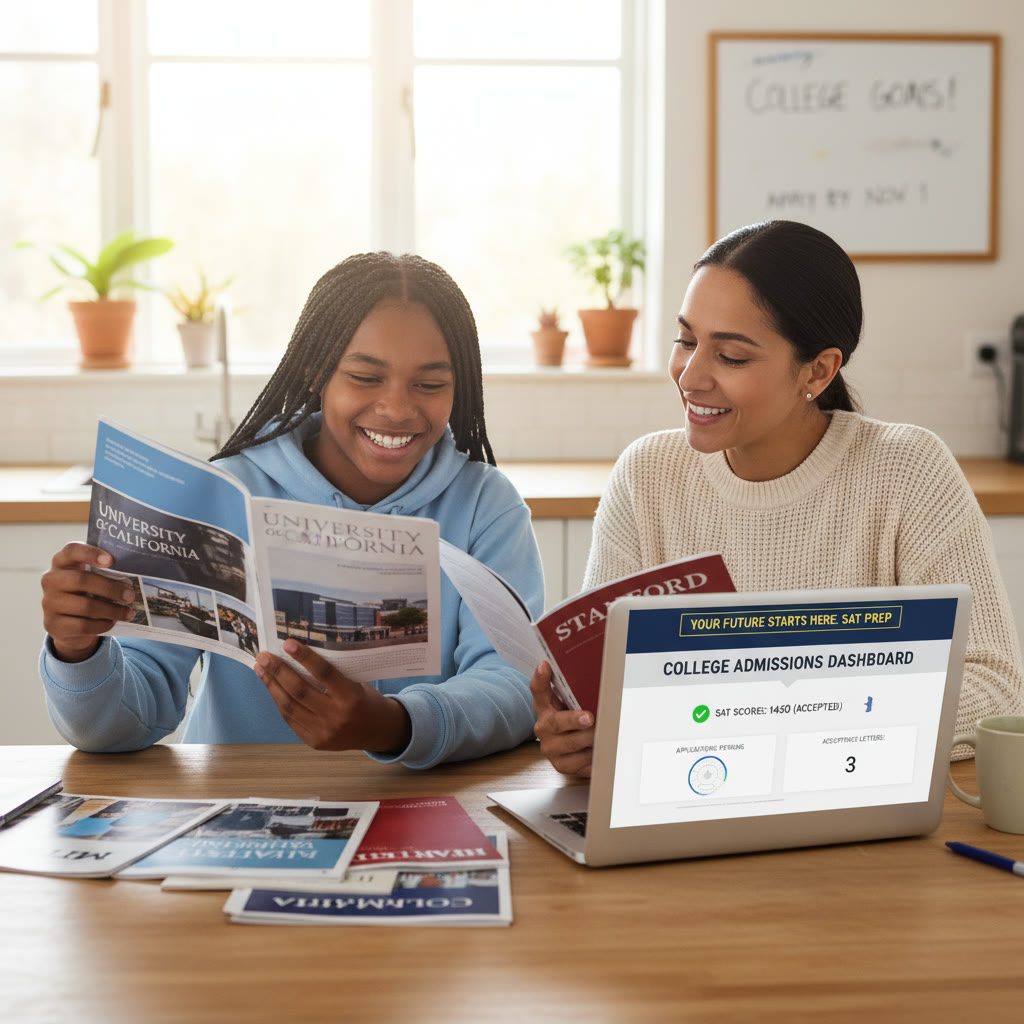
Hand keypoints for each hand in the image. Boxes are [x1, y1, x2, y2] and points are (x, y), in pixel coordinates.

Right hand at [41, 543, 135, 662]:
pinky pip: (82, 626)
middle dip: (110, 588)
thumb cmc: (87, 592)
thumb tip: (136, 570)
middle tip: (131, 595)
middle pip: (81, 580)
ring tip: (129, 612)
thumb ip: (105, 570)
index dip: (90, 553)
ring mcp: (49, 603)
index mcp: (62, 562)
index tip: (111, 560)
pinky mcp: (53, 624)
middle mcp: (51, 580)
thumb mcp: (93, 577)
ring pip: (85, 606)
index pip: (71, 550)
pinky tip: (112, 622)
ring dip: (112, 610)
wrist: (69, 623)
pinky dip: (102, 624)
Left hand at [254, 639, 411, 753]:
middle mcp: (336, 716)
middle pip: (300, 690)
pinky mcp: (314, 742)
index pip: (324, 674)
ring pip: (289, 706)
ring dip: (272, 686)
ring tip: (260, 669)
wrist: (378, 732)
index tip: (287, 643)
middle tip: (263, 656)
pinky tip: (272, 687)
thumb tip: (300, 657)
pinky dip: (280, 701)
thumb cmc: (366, 700)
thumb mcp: (357, 683)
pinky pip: (291, 719)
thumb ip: (332, 676)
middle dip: (278, 671)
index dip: (304, 657)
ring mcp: (324, 732)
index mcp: (352, 697)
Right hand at [530, 661, 593, 776]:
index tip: (545, 666)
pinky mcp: (560, 765)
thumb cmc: (577, 721)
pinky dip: (592, 755)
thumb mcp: (575, 704)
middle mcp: (543, 727)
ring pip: (571, 743)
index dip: (541, 678)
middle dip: (573, 720)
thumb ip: (578, 693)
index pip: (539, 690)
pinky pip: (579, 762)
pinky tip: (599, 750)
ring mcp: (550, 747)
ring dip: (590, 738)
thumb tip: (599, 677)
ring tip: (603, 734)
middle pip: (555, 722)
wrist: (576, 750)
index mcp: (545, 706)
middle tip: (589, 718)